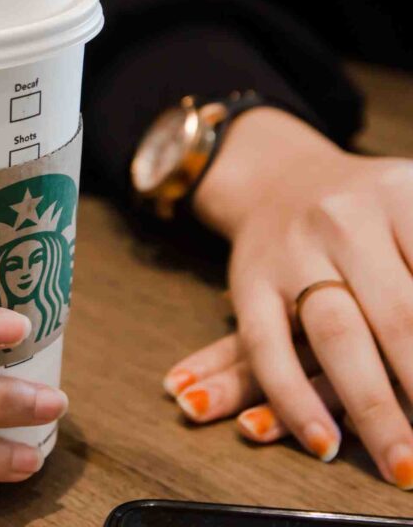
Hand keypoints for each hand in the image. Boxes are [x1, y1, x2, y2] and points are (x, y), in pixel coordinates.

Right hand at [167, 107, 412, 489]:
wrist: (281, 180)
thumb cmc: (375, 212)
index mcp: (403, 196)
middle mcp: (345, 220)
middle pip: (399, 313)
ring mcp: (291, 251)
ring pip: (335, 334)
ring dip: (373, 408)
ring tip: (403, 464)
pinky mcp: (247, 282)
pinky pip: (266, 347)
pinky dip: (292, 400)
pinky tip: (323, 444)